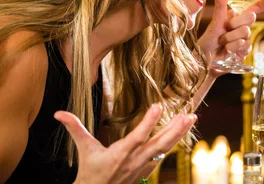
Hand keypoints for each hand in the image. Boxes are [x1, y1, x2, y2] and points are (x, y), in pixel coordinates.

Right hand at [54, 104, 196, 183]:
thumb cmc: (90, 170)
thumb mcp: (84, 149)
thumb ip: (75, 128)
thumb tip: (59, 113)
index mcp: (120, 154)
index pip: (137, 136)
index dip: (148, 122)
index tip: (159, 106)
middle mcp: (135, 159)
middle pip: (158, 143)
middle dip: (174, 129)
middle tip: (188, 115)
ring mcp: (144, 164)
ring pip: (164, 147)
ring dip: (179, 133)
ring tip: (192, 118)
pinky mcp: (148, 167)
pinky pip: (164, 152)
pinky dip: (174, 141)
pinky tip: (184, 130)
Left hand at [198, 0, 263, 75]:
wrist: (205, 61)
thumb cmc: (207, 41)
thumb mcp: (215, 23)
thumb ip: (220, 6)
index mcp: (236, 17)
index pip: (254, 8)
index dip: (263, 2)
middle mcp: (242, 27)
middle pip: (251, 17)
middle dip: (236, 23)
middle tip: (225, 28)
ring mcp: (245, 39)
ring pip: (246, 32)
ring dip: (230, 38)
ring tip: (222, 42)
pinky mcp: (245, 51)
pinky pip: (245, 45)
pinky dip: (233, 47)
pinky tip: (228, 51)